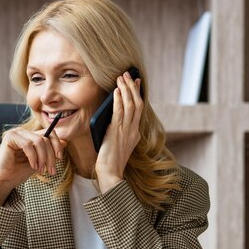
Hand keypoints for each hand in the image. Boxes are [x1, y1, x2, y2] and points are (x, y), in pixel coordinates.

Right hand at [0, 127, 66, 204]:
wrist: (5, 180)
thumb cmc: (20, 171)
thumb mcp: (40, 160)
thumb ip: (50, 151)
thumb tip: (65, 142)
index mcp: (30, 135)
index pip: (49, 133)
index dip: (57, 144)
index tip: (60, 158)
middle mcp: (23, 131)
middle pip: (45, 138)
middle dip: (50, 156)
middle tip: (51, 170)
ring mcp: (16, 132)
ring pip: (38, 141)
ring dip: (43, 158)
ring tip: (41, 170)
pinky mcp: (10, 137)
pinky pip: (28, 145)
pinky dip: (33, 157)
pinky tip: (33, 166)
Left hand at [95, 71, 143, 192]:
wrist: (110, 173)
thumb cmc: (110, 162)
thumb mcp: (117, 144)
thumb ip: (117, 132)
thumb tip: (111, 119)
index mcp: (135, 134)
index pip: (139, 109)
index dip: (137, 94)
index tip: (136, 82)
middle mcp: (133, 130)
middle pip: (137, 103)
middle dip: (133, 87)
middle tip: (128, 74)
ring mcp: (126, 131)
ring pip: (130, 104)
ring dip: (126, 89)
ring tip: (121, 77)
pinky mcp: (117, 132)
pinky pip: (120, 112)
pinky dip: (119, 100)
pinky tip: (116, 91)